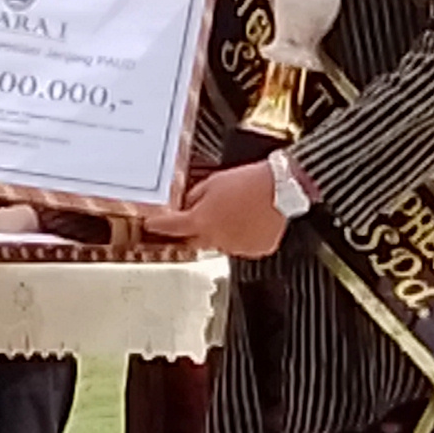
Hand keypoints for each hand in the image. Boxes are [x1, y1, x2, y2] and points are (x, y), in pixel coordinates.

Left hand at [145, 160, 295, 259]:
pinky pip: (242, 246)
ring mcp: (236, 247)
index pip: (171, 227)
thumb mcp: (212, 182)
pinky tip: (249, 221)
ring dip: (220, 233)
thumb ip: (194, 197)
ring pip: (219, 244)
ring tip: (235, 213)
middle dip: (191, 232)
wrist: (281, 188)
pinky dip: (241, 237)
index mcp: (202, 221)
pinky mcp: (255, 250)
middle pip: (193, 241)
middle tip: (198, 219)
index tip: (152, 224)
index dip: (158, 225)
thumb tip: (186, 205)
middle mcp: (216, 239)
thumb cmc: (249, 182)